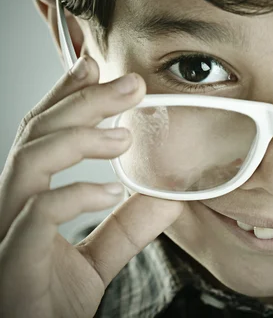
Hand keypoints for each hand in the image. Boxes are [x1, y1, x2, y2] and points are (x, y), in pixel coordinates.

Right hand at [0, 55, 182, 317]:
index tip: (98, 66)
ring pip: (29, 161)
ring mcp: (6, 233)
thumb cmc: (50, 303)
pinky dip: (74, 195)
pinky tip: (110, 192)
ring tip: (124, 135)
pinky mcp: (13, 264)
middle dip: (82, 100)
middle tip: (131, 84)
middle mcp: (11, 208)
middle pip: (37, 134)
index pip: (43, 134)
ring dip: (79, 137)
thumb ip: (127, 228)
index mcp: (29, 201)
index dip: (66, 96)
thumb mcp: (98, 259)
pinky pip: (36, 215)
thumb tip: (169, 200)